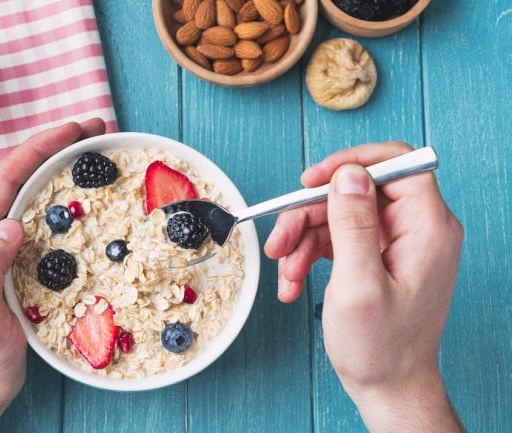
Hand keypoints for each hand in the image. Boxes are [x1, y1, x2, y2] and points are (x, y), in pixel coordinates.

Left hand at [0, 119, 106, 432]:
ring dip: (55, 171)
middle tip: (92, 133)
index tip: (72, 130)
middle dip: (51, 150)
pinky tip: (78, 202)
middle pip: (14, 180)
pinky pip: (31, 222)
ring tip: (90, 156)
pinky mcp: (3, 265)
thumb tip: (11, 224)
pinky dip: (56, 202)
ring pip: (23, 197)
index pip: (2, 181)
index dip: (37, 149)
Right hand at [264, 142, 464, 431]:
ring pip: (337, 215)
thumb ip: (354, 224)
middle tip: (279, 241)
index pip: (396, 163)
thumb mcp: (359, 284)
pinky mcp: (377, 256)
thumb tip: (348, 174)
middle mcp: (415, 228)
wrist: (388, 386)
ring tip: (284, 274)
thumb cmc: (382, 347)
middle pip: (354, 191)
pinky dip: (308, 257)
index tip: (311, 181)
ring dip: (302, 241)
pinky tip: (292, 282)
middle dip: (309, 215)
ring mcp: (396, 242)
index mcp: (427, 227)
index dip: (350, 164)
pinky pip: (335, 239)